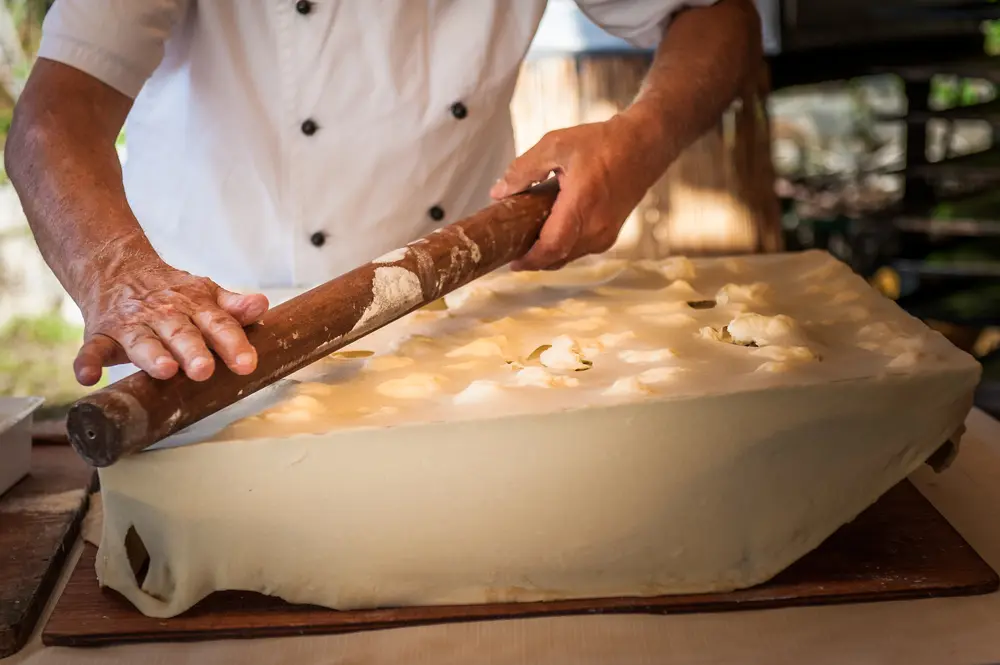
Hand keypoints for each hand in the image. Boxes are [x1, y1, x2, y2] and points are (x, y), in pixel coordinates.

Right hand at [75, 261, 269, 385]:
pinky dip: (88, 362)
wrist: (116, 267)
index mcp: (194, 306)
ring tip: (165, 370)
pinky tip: (88, 377)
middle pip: (181, 334)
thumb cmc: (173, 293)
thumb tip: (263, 305)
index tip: (247, 363)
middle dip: (193, 352)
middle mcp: (163, 314)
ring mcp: (131, 324)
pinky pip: (92, 349)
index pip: (218, 324)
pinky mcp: (101, 334)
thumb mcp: (206, 295)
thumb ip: (233, 307)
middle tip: (205, 370)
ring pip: (142, 341)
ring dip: (152, 356)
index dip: (233, 343)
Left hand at [490, 113, 667, 270]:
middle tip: (511, 247)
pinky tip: (549, 233)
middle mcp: (596, 227)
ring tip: (527, 240)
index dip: (528, 260)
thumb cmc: (602, 143)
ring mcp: (605, 234)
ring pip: (568, 256)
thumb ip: (524, 169)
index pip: (551, 248)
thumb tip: (499, 192)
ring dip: (547, 253)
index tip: (510, 261)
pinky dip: (562, 247)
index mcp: (581, 205)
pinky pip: (580, 250)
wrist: (644, 146)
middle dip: (533, 258)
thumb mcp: (556, 145)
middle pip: (557, 258)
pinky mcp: (610, 235)